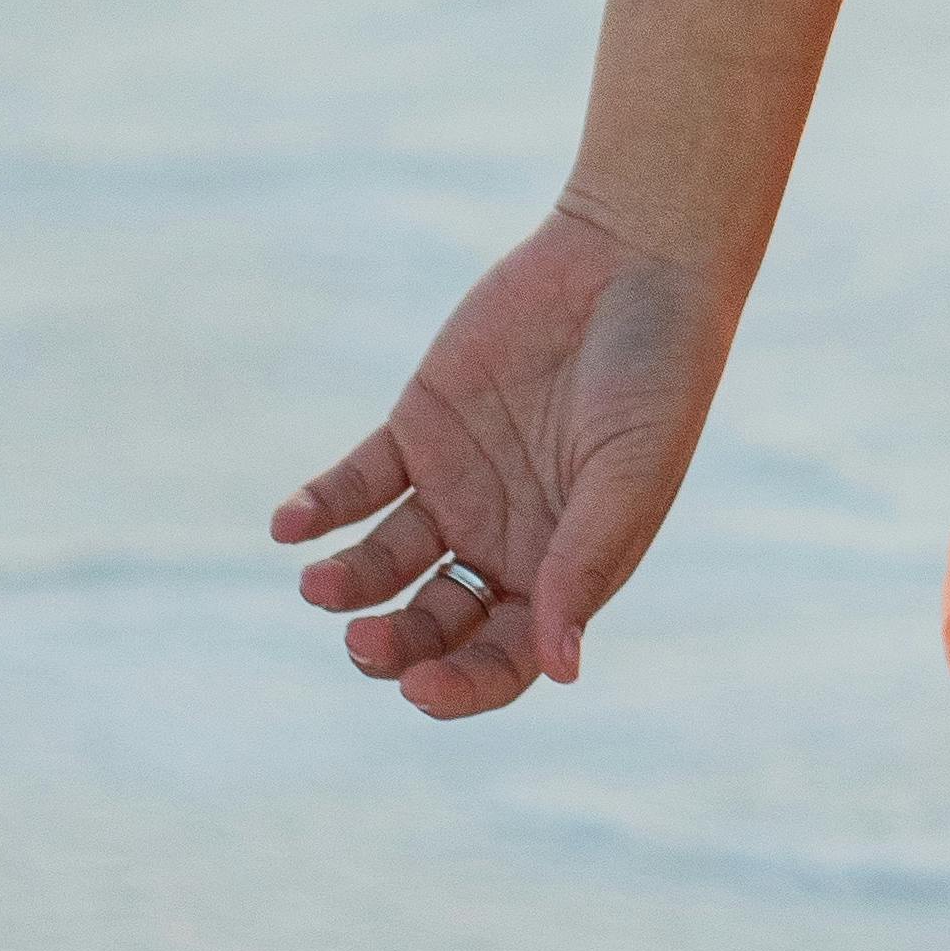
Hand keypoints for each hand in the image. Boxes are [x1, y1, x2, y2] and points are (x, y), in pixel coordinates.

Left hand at [272, 204, 736, 717]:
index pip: (501, 659)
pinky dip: (320, 508)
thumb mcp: (630, 478)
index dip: (460, 687)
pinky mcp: (418, 428)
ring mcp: (456, 486)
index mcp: (561, 569)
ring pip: (383, 563)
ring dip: (347, 585)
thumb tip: (562, 669)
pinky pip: (356, 485)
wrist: (635, 262)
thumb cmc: (658, 376)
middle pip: (432, 622)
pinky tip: (291, 524)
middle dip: (395, 646)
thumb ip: (584, 565)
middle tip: (364, 644)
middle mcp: (503, 540)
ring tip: (320, 586)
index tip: (420, 688)